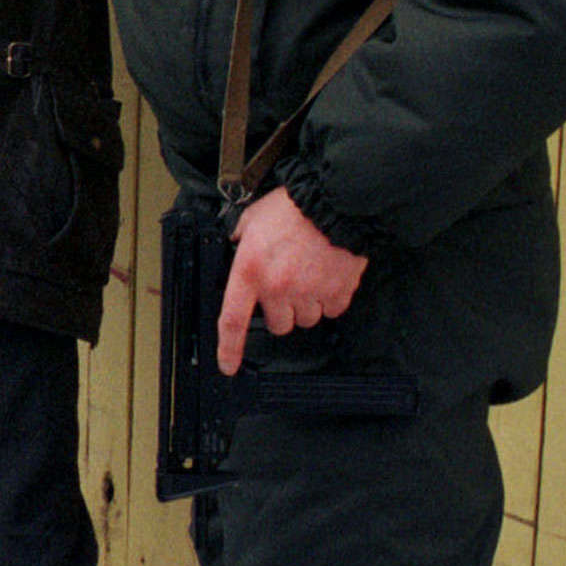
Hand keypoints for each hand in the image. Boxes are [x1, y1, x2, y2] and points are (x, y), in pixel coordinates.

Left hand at [216, 186, 367, 374]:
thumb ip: (241, 240)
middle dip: (279, 310)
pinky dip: (329, 299)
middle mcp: (278, 287)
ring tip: (308, 274)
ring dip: (304, 305)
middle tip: (284, 284)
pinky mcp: (337, 292)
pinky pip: (331, 311)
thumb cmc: (291, 207)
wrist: (333, 201)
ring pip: (305, 319)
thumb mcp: (251, 219)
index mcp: (250, 271)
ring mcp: (310, 293)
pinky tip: (326, 276)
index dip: (228, 349)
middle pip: (277, 324)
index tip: (227, 365)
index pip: (232, 320)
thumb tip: (237, 248)